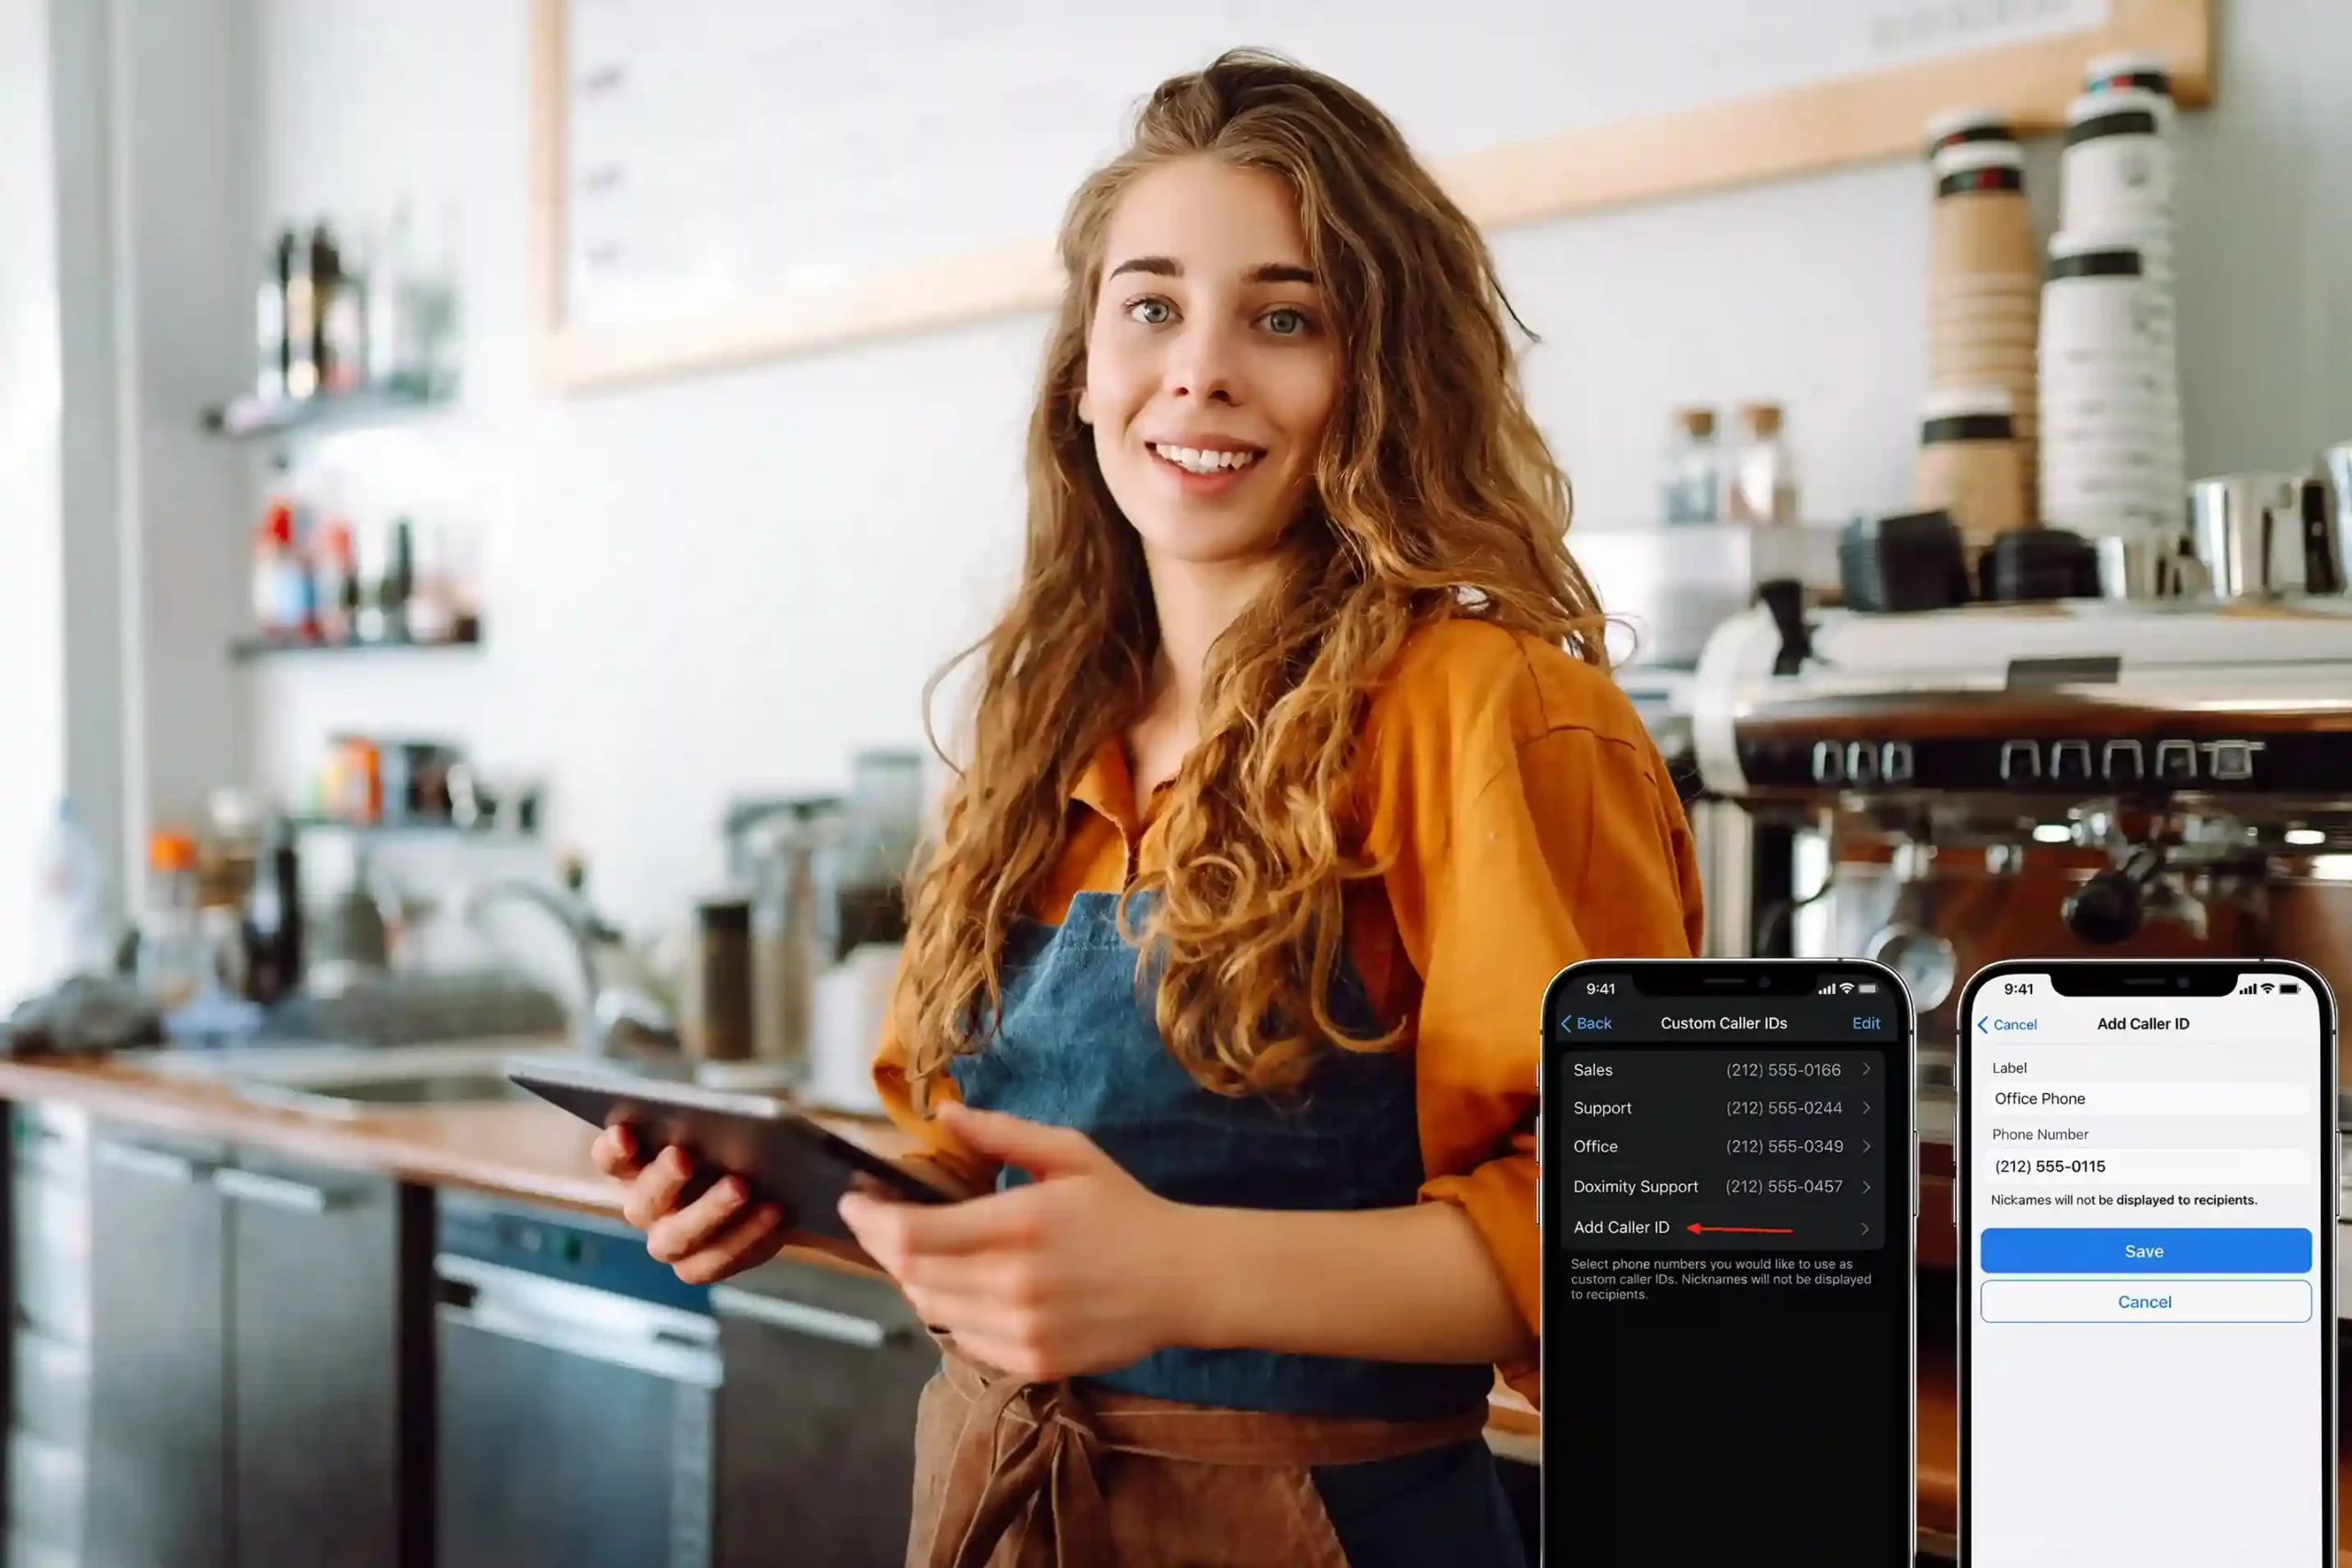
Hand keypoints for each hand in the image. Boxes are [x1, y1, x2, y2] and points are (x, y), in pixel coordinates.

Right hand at [590, 1122, 788, 1284]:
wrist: (774, 1184)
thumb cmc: (739, 1142)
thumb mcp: (728, 1122)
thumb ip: (715, 1119)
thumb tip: (729, 1115)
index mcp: (638, 1164)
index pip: (610, 1158)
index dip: (613, 1147)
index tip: (624, 1132)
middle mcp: (647, 1207)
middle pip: (642, 1202)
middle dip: (662, 1178)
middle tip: (683, 1155)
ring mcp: (671, 1241)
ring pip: (676, 1239)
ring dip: (708, 1212)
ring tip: (742, 1186)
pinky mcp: (701, 1265)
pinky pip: (716, 1261)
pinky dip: (746, 1236)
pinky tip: (773, 1210)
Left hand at [836, 1102, 1203, 1379]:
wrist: (1183, 1281)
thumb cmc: (1125, 1209)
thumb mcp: (1070, 1155)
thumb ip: (1001, 1134)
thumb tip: (942, 1115)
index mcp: (1019, 1224)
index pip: (912, 1235)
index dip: (870, 1220)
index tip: (854, 1200)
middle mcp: (1012, 1284)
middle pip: (910, 1274)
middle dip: (883, 1244)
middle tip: (881, 1219)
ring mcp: (1020, 1330)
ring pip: (931, 1308)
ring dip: (914, 1276)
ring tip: (926, 1247)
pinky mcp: (1030, 1362)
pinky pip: (962, 1338)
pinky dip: (949, 1309)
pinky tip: (968, 1283)